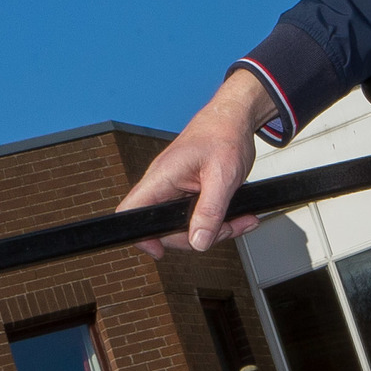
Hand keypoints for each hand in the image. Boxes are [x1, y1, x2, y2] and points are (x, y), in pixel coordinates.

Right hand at [120, 69, 280, 255]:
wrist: (234, 118)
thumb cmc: (224, 135)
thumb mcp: (222, 176)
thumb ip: (210, 211)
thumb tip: (199, 242)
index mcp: (162, 177)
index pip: (131, 211)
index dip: (140, 235)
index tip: (160, 251)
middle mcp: (163, 185)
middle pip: (165, 228)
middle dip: (198, 236)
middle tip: (225, 229)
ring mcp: (175, 189)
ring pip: (185, 225)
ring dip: (214, 229)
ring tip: (239, 221)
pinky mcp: (188, 192)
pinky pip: (197, 216)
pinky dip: (219, 221)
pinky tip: (238, 217)